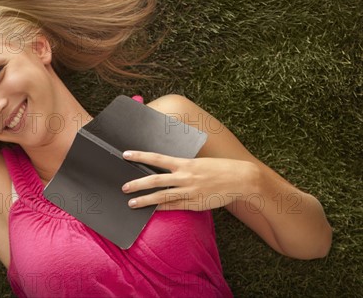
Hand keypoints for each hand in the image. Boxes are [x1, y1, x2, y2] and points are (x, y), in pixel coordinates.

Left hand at [121, 151, 257, 210]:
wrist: (240, 179)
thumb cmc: (219, 168)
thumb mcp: (198, 162)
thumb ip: (182, 166)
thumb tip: (164, 167)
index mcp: (185, 163)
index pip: (157, 158)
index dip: (140, 156)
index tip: (126, 154)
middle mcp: (185, 176)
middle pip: (155, 179)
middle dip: (137, 183)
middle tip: (123, 186)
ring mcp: (190, 191)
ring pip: (162, 196)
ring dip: (145, 200)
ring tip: (131, 203)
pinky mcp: (195, 204)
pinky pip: (174, 207)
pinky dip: (162, 209)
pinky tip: (152, 211)